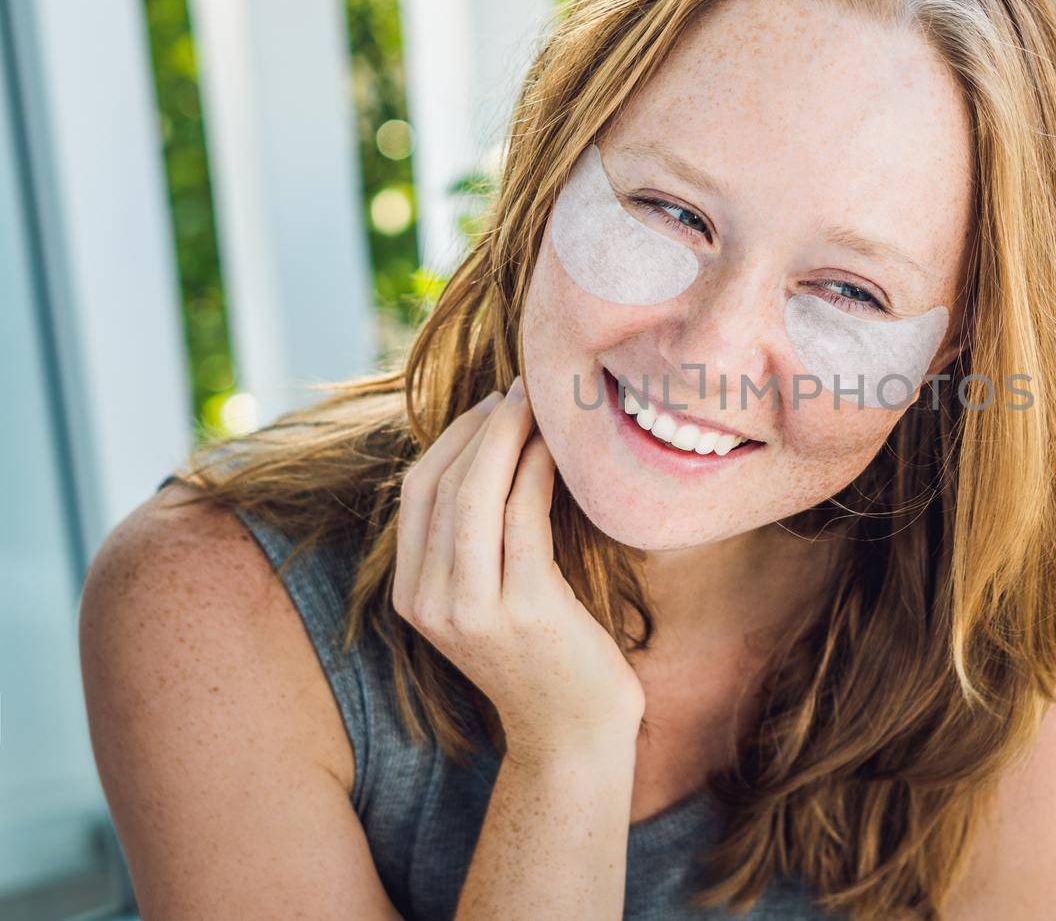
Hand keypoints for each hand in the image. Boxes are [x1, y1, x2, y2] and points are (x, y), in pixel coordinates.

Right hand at [392, 376, 645, 762]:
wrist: (573, 735)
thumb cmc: (544, 656)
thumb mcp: (489, 599)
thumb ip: (473, 543)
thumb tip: (490, 451)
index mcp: (412, 597)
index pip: (416, 493)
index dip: (451, 439)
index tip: (491, 406)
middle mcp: (432, 603)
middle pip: (442, 485)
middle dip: (482, 427)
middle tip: (521, 390)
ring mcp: (474, 608)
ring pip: (477, 495)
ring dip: (509, 437)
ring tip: (540, 405)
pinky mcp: (526, 608)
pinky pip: (523, 516)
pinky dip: (538, 471)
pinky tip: (558, 450)